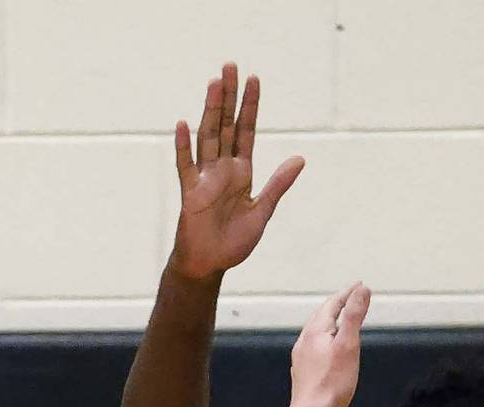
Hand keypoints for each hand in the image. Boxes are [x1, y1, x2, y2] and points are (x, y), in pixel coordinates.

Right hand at [170, 63, 303, 281]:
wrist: (210, 264)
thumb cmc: (234, 241)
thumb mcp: (262, 211)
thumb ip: (278, 184)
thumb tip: (300, 159)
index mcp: (241, 172)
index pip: (246, 131)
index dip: (250, 106)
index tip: (254, 79)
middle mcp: (222, 168)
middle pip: (226, 125)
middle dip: (229, 97)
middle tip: (231, 66)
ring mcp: (204, 177)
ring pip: (208, 137)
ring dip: (211, 110)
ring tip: (214, 84)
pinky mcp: (190, 192)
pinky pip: (185, 166)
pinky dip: (183, 147)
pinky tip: (183, 125)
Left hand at [289, 283, 370, 406]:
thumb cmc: (332, 384)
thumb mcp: (349, 345)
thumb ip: (354, 316)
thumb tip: (361, 291)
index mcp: (316, 330)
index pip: (334, 303)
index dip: (348, 293)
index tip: (359, 286)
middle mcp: (305, 340)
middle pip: (323, 315)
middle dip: (338, 305)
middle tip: (351, 298)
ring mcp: (302, 355)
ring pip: (317, 331)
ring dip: (330, 322)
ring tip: (340, 321)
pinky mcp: (303, 370)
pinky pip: (313, 347)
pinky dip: (324, 339)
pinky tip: (327, 349)